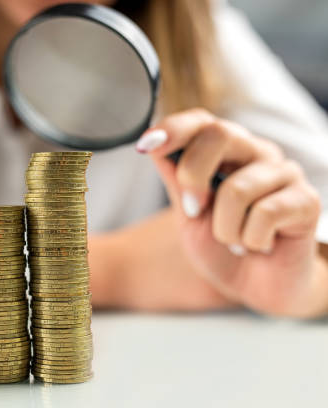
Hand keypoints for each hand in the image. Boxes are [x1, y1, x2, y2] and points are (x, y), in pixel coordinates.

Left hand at [136, 108, 325, 316]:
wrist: (255, 287)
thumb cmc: (221, 247)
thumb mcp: (188, 215)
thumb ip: (176, 180)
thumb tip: (152, 145)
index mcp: (225, 152)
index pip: (201, 121)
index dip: (173, 128)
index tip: (146, 145)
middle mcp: (256, 153)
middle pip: (220, 134)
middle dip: (193, 175)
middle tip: (192, 210)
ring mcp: (285, 173)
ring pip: (237, 188)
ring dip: (224, 228)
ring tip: (234, 241)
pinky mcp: (307, 201)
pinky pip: (265, 213)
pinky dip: (250, 239)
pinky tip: (259, 245)